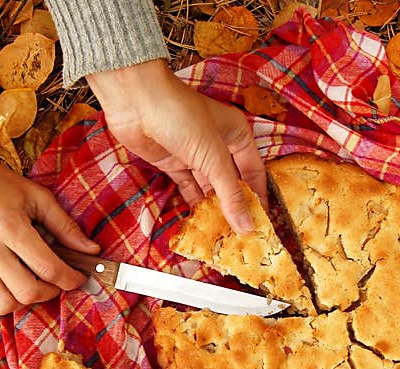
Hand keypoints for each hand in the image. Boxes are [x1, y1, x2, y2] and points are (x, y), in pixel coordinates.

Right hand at [0, 145, 100, 315]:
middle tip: (56, 281)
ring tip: (32, 283)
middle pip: (27, 292)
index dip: (71, 279)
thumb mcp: (36, 196)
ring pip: (4, 304)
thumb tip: (91, 250)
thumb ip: (65, 225)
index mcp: (10, 228)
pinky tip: (10, 286)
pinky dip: (1, 304)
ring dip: (25, 301)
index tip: (79, 277)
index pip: (48, 268)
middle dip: (50, 292)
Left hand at [86, 59, 266, 233]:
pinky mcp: (175, 164)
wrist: (136, 102)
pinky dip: (195, 204)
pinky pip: (189, 189)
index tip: (263, 224)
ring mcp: (196, 155)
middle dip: (237, 207)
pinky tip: (203, 223)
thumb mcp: (214, 157)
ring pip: (211, 188)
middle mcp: (220, 145)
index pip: (254, 172)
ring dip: (216, 209)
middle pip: (233, 183)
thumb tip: (247, 225)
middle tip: (244, 236)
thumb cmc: (181, 116)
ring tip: (224, 236)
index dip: (259, 197)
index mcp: (238, 135)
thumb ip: (230, 194)